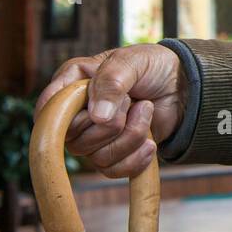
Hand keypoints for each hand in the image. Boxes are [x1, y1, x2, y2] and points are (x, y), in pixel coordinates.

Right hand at [34, 43, 186, 178]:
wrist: (183, 86)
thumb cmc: (152, 66)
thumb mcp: (131, 61)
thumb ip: (112, 81)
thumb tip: (97, 117)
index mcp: (73, 85)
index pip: (48, 112)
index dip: (64, 117)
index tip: (93, 110)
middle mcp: (77, 115)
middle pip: (75, 139)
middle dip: (113, 121)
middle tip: (132, 98)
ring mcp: (94, 137)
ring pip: (98, 157)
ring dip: (131, 135)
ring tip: (146, 109)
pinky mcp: (113, 154)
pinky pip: (113, 171)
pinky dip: (136, 158)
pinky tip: (150, 142)